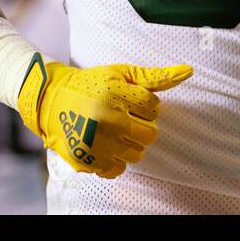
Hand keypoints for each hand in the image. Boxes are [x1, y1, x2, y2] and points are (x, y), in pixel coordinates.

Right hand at [16, 57, 192, 177]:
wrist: (50, 99)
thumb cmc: (92, 84)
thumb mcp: (122, 73)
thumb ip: (156, 76)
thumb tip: (189, 71)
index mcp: (117, 94)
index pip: (154, 108)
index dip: (144, 105)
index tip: (128, 100)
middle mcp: (108, 119)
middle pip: (150, 135)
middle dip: (140, 126)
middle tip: (123, 117)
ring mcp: (97, 142)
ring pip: (137, 154)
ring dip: (129, 143)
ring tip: (113, 130)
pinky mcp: (88, 160)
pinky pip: (118, 169)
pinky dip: (114, 159)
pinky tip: (103, 144)